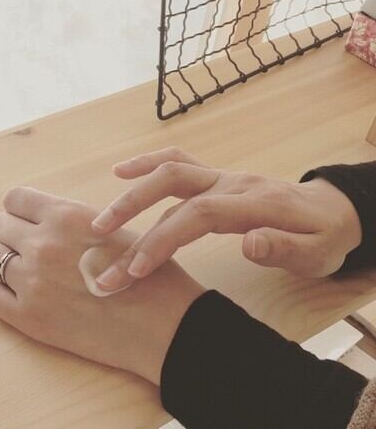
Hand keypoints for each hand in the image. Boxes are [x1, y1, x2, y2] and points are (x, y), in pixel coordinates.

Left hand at [0, 187, 203, 384]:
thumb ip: (73, 222)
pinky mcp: (29, 318)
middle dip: (12, 233)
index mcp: (67, 217)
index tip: (28, 219)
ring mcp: (32, 282)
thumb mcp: (115, 230)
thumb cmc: (147, 273)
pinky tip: (21, 292)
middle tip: (30, 246)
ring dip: (2, 259)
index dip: (20, 208)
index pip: (16, 198)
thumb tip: (44, 221)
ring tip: (25, 269)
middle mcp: (43, 244)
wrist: (161, 322)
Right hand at [91, 147, 362, 291]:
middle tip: (101, 242)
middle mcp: (232, 182)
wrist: (330, 210)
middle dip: (133, 211)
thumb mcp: (318, 252)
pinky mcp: (216, 178)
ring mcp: (222, 176)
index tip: (135, 270)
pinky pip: (178, 162)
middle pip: (174, 185)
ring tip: (102, 218)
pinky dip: (148, 164)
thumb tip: (249, 244)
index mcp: (255, 202)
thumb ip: (285, 247)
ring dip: (132, 191)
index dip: (164, 239)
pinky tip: (123, 172)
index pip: (199, 215)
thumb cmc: (323, 235)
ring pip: (170, 172)